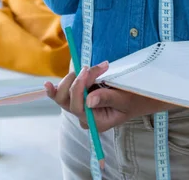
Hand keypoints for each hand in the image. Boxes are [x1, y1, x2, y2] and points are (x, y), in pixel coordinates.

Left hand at [45, 63, 173, 132]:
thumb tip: (89, 101)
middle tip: (88, 68)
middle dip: (74, 81)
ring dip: (73, 77)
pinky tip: (49, 83)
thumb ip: (107, 99)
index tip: (89, 70)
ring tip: (89, 68)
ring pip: (63, 94)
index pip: (77, 107)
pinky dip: (64, 83)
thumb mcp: (124, 99)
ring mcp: (80, 107)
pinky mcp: (80, 97)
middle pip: (65, 101)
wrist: (138, 98)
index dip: (79, 87)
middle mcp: (84, 117)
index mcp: (95, 122)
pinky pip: (66, 91)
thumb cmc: (134, 99)